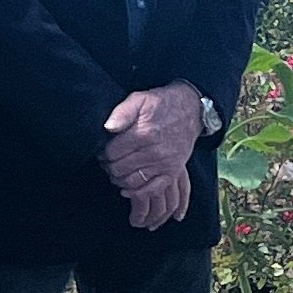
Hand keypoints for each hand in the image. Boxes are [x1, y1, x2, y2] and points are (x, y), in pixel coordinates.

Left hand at [101, 82, 201, 232]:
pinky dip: (136, 193)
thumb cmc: (162, 104)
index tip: (101, 152)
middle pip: (119, 168)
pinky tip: (126, 189)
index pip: (112, 153)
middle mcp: (154, 152)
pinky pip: (151, 190)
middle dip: (108, 166)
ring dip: (118, 179)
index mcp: (144, 133)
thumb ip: (122, 113)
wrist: (191, 110)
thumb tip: (108, 128)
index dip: (102, 153)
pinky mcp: (172, 172)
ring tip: (115, 171)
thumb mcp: (139, 99)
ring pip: (131, 181)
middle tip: (106, 162)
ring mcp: (164, 164)